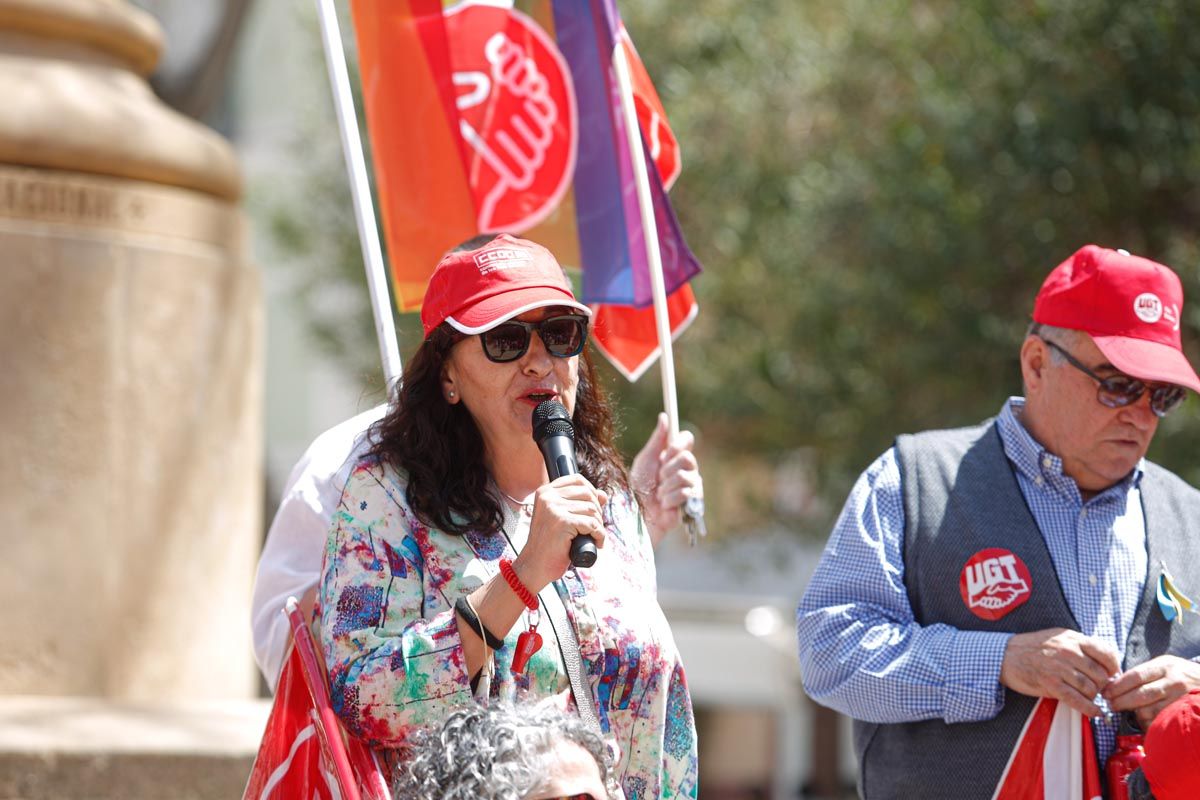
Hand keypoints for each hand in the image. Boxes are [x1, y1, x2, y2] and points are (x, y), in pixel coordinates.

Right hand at [513, 474, 606, 591]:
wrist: (535, 566)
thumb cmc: (550, 544)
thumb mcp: (562, 518)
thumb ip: (580, 504)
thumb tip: (603, 494)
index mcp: (545, 492)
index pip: (577, 480)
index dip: (592, 492)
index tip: (594, 509)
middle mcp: (548, 497)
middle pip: (588, 494)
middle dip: (597, 512)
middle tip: (594, 528)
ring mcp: (554, 509)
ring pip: (592, 510)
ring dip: (598, 525)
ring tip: (593, 537)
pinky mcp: (562, 522)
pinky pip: (592, 524)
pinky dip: (599, 535)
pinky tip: (596, 543)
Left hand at [630, 413, 702, 545]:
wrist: (638, 512)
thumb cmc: (639, 486)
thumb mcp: (645, 459)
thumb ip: (657, 439)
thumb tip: (665, 416)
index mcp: (674, 456)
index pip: (687, 439)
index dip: (679, 444)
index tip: (668, 451)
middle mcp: (686, 468)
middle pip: (688, 458)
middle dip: (668, 469)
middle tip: (658, 477)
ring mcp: (690, 485)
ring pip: (685, 477)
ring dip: (666, 486)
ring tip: (658, 493)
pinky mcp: (691, 502)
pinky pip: (684, 493)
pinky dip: (669, 499)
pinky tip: (664, 504)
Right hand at [999, 628, 1120, 716]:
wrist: (1005, 655)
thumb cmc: (1032, 647)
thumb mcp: (1058, 636)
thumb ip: (1080, 646)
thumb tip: (1103, 662)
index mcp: (1072, 639)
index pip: (1107, 654)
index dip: (1113, 668)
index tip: (1110, 674)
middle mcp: (1068, 652)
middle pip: (1100, 675)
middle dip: (1102, 685)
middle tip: (1098, 689)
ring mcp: (1059, 668)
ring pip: (1090, 688)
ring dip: (1093, 696)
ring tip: (1088, 697)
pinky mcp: (1050, 684)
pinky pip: (1077, 700)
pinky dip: (1089, 709)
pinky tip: (1094, 712)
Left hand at [1103, 655, 1199, 729]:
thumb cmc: (1184, 675)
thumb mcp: (1167, 666)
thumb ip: (1146, 673)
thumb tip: (1117, 684)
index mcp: (1165, 666)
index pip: (1135, 676)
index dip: (1117, 686)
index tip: (1106, 692)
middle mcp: (1174, 681)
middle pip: (1140, 694)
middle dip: (1121, 701)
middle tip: (1111, 705)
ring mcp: (1181, 698)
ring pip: (1149, 710)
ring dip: (1134, 714)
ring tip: (1128, 713)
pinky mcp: (1185, 713)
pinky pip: (1161, 722)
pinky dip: (1150, 724)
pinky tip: (1146, 721)